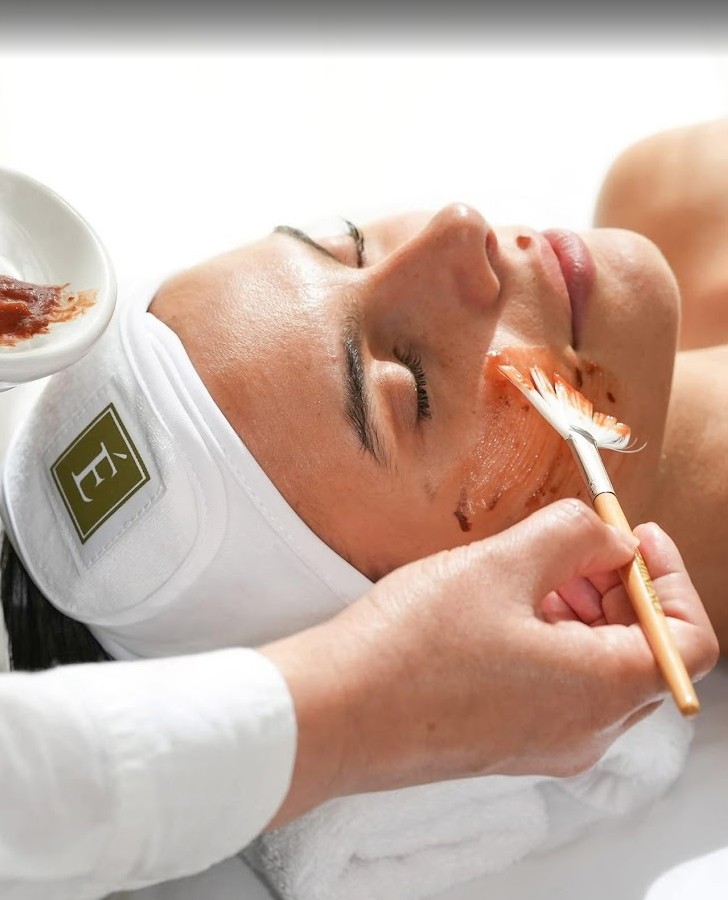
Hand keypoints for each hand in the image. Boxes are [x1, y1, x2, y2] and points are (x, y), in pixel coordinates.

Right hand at [262, 499, 718, 825]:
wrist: (333, 713)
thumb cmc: (411, 647)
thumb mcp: (501, 565)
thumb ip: (575, 536)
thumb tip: (612, 539)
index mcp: (601, 692)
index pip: (689, 642)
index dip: (671, 577)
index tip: (634, 535)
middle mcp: (585, 732)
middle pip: (643, 652)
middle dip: (618, 587)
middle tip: (573, 544)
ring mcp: (545, 743)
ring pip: (597, 667)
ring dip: (580, 610)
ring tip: (525, 571)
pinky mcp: (507, 742)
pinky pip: (557, 685)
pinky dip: (549, 639)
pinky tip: (497, 607)